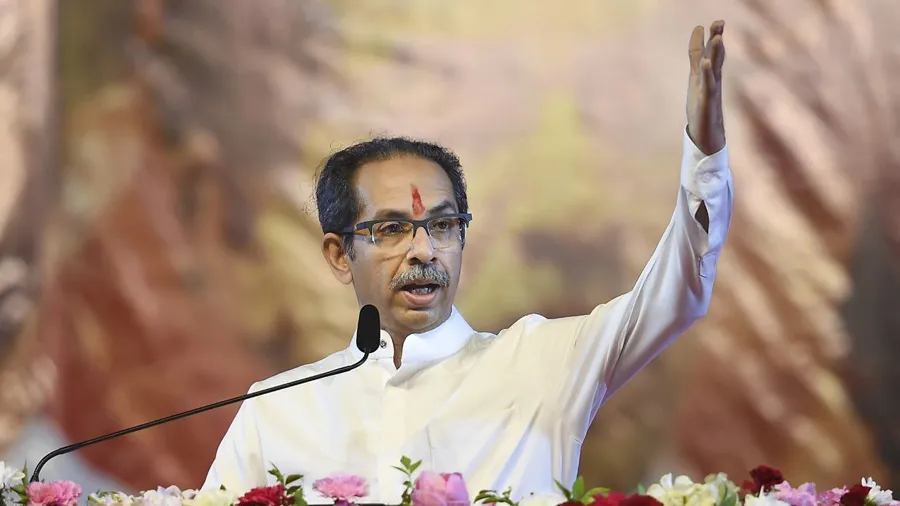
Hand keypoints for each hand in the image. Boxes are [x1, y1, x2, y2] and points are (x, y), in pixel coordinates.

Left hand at [686, 21, 725, 155]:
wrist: (707, 135)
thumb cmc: (702, 109)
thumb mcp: (697, 83)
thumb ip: (698, 65)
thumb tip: (700, 53)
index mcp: (707, 75)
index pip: (706, 54)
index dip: (703, 40)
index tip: (700, 26)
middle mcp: (712, 80)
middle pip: (715, 56)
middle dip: (716, 39)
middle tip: (719, 22)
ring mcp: (711, 91)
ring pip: (714, 68)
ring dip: (715, 53)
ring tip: (717, 37)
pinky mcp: (707, 102)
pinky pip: (708, 86)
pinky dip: (707, 74)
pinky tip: (704, 64)